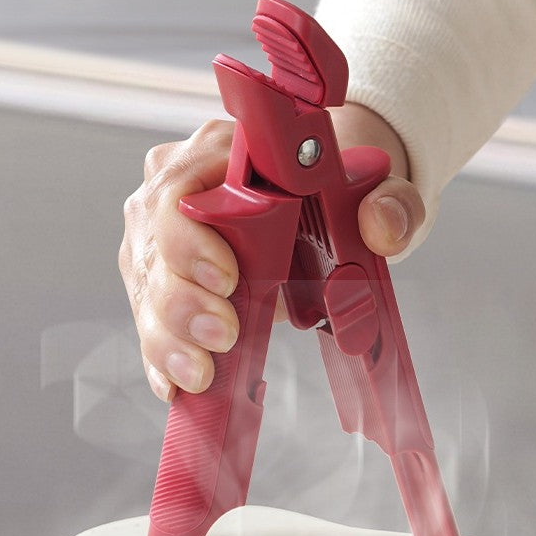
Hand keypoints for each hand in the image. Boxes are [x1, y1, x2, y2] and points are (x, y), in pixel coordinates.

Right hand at [119, 105, 424, 400]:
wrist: (324, 204)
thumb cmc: (335, 189)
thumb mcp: (377, 189)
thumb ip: (389, 203)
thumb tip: (381, 225)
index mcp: (220, 150)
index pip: (180, 186)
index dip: (191, 238)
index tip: (227, 278)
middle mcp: (176, 188)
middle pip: (153, 245)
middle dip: (182, 301)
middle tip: (223, 335)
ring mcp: (161, 237)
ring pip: (146, 288)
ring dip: (169, 339)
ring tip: (201, 373)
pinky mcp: (161, 279)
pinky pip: (151, 320)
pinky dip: (162, 357)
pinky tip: (174, 384)